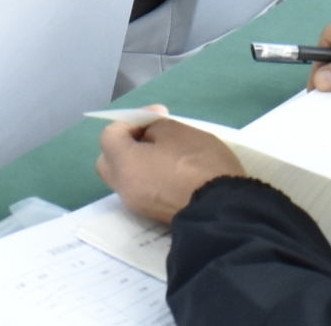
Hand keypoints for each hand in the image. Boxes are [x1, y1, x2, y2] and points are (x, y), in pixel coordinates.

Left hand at [93, 107, 244, 226]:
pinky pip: (144, 190)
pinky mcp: (154, 215)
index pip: (110, 135)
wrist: (220, 208)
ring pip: (128, 177)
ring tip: (169, 155)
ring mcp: (138, 205)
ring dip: (141, 163)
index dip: (133, 119)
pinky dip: (153, 179)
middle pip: (110, 160)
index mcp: (123, 163)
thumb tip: (148, 136)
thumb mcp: (179, 130)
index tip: (160, 116)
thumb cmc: (197, 164)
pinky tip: (177, 174)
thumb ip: (155, 127)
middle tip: (154, 138)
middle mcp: (123, 187)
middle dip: (127, 145)